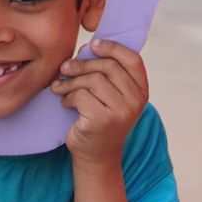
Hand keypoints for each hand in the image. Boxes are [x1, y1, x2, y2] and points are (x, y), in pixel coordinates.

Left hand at [54, 39, 149, 167]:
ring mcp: (122, 112)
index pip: (133, 59)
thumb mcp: (109, 96)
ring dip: (71, 82)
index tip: (93, 45)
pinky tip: (66, 104)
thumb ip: (105, 73)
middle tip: (64, 68)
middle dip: (81, 64)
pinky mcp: (104, 120)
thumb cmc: (99, 119)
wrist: (96, 156)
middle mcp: (136, 101)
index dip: (113, 47)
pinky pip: (81, 95)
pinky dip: (68, 97)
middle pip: (108, 66)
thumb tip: (87, 47)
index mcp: (141, 90)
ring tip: (60, 88)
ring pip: (93, 79)